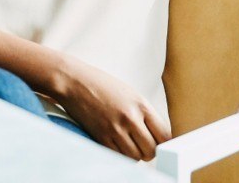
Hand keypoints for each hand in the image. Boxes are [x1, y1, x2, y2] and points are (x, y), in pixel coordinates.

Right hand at [54, 55, 171, 161]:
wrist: (74, 82)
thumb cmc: (102, 85)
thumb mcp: (130, 94)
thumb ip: (145, 113)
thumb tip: (158, 136)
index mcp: (141, 104)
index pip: (164, 135)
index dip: (164, 142)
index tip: (159, 142)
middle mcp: (130, 118)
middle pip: (151, 149)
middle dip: (149, 151)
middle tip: (143, 145)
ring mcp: (115, 129)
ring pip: (135, 157)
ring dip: (134, 154)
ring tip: (129, 144)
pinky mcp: (100, 136)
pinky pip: (118, 156)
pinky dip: (120, 154)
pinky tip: (117, 144)